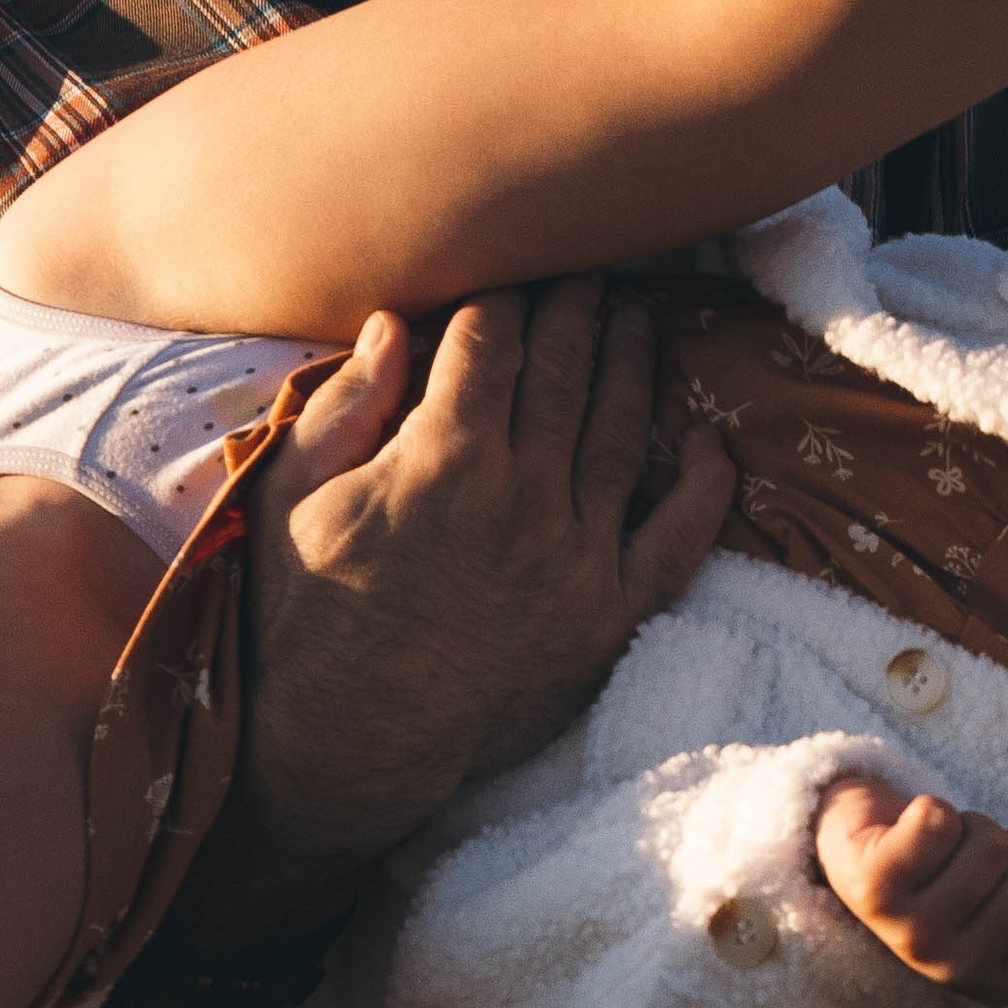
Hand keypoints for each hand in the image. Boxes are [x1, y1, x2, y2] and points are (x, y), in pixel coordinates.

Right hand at [173, 276, 734, 950]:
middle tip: (592, 264)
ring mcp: (578, 554)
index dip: (507, 289)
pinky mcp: (611, 614)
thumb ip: (351, 402)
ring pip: (625, 430)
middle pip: (567, 367)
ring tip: (638, 319)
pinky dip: (704, 485)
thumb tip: (400, 318)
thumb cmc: (304, 617)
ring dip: (636, 364)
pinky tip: (712, 441)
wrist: (347, 745)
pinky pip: (679, 537)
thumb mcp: (295, 494)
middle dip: (579, 304)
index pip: (494, 336)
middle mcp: (525, 492)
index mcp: (444, 453)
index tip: (517, 262)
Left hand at [815, 777, 1007, 1007]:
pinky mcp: (875, 885)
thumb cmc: (953, 880)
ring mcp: (912, 930)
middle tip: (981, 858)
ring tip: (949, 846)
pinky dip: (936, 807)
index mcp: (998, 983)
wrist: (862, 852)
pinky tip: (914, 828)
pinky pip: (938, 823)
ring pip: (992, 843)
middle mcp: (954, 969)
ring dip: (978, 826)